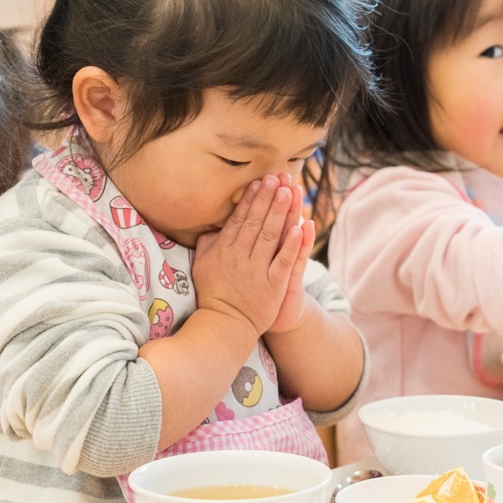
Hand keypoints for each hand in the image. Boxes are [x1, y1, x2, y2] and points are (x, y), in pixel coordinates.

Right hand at [192, 175, 312, 335]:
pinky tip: (300, 226)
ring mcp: (257, 270)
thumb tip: (212, 222)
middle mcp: (239, 257)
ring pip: (270, 236)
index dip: (251, 199)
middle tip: (278, 177)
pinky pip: (284, 260)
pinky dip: (291, 243)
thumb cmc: (214, 292)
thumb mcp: (202, 265)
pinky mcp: (273, 285)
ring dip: (280, 212)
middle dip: (268, 198)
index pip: (239, 219)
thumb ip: (208, 242)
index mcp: (224, 250)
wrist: (225, 325)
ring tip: (290, 191)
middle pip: (256, 222)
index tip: (261, 181)